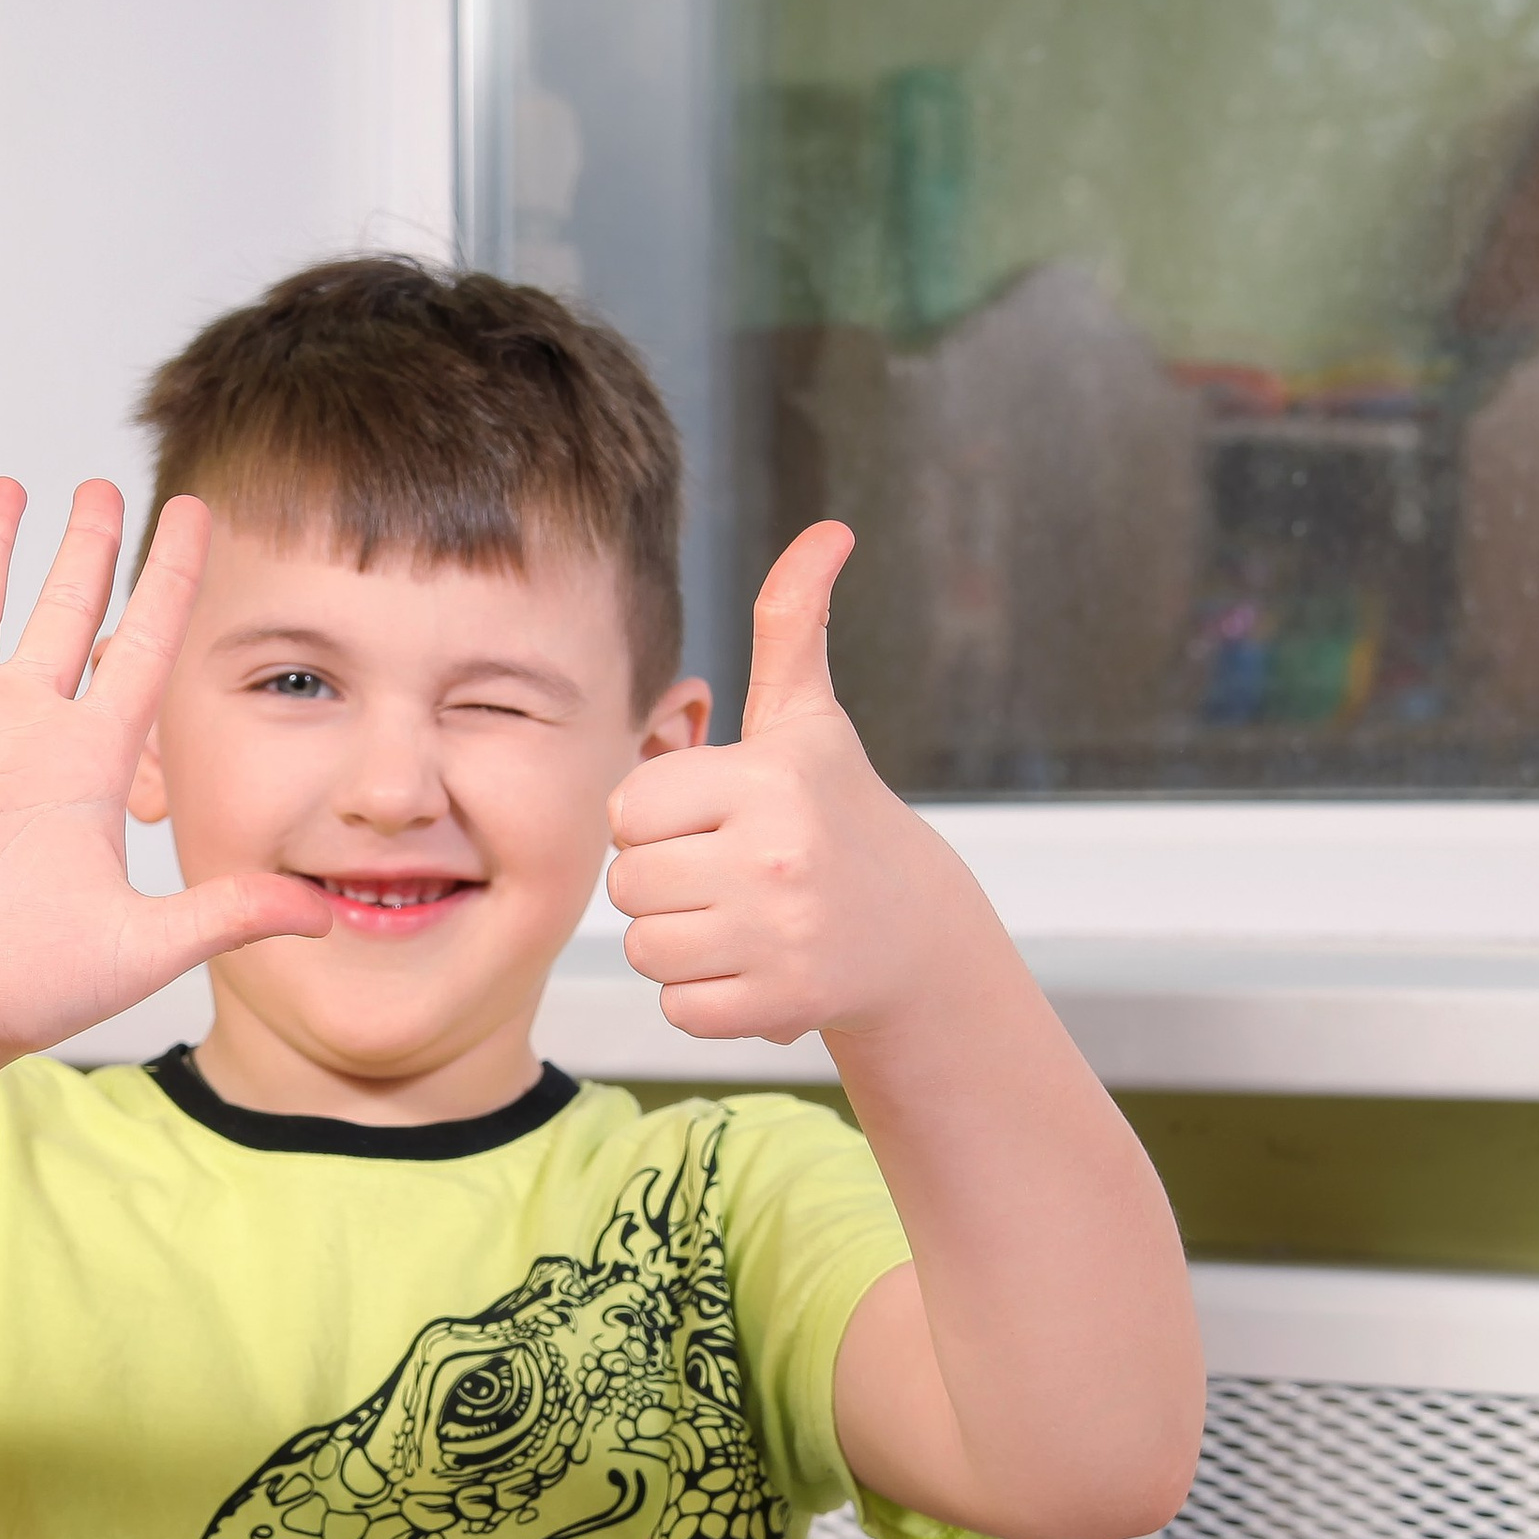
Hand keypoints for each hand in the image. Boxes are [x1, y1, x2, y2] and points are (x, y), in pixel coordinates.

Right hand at [0, 481, 328, 1083]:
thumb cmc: (23, 990)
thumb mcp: (140, 947)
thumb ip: (226, 915)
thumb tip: (324, 912)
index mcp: (90, 762)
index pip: (144, 645)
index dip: (170, 577)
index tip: (197, 511)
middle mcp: (25, 729)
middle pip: (64, 611)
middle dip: (86, 547)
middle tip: (104, 486)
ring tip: (6, 488)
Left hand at [606, 523, 1000, 1044]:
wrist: (911, 931)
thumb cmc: (835, 814)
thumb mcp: (809, 722)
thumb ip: (791, 626)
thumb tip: (827, 531)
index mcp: (767, 781)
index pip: (628, 810)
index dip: (656, 820)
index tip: (709, 821)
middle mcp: (776, 858)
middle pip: (628, 885)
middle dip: (663, 884)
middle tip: (724, 876)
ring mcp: (780, 937)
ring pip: (646, 950)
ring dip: (678, 943)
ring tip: (737, 921)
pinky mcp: (781, 1006)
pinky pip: (677, 1007)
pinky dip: (703, 997)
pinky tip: (751, 966)